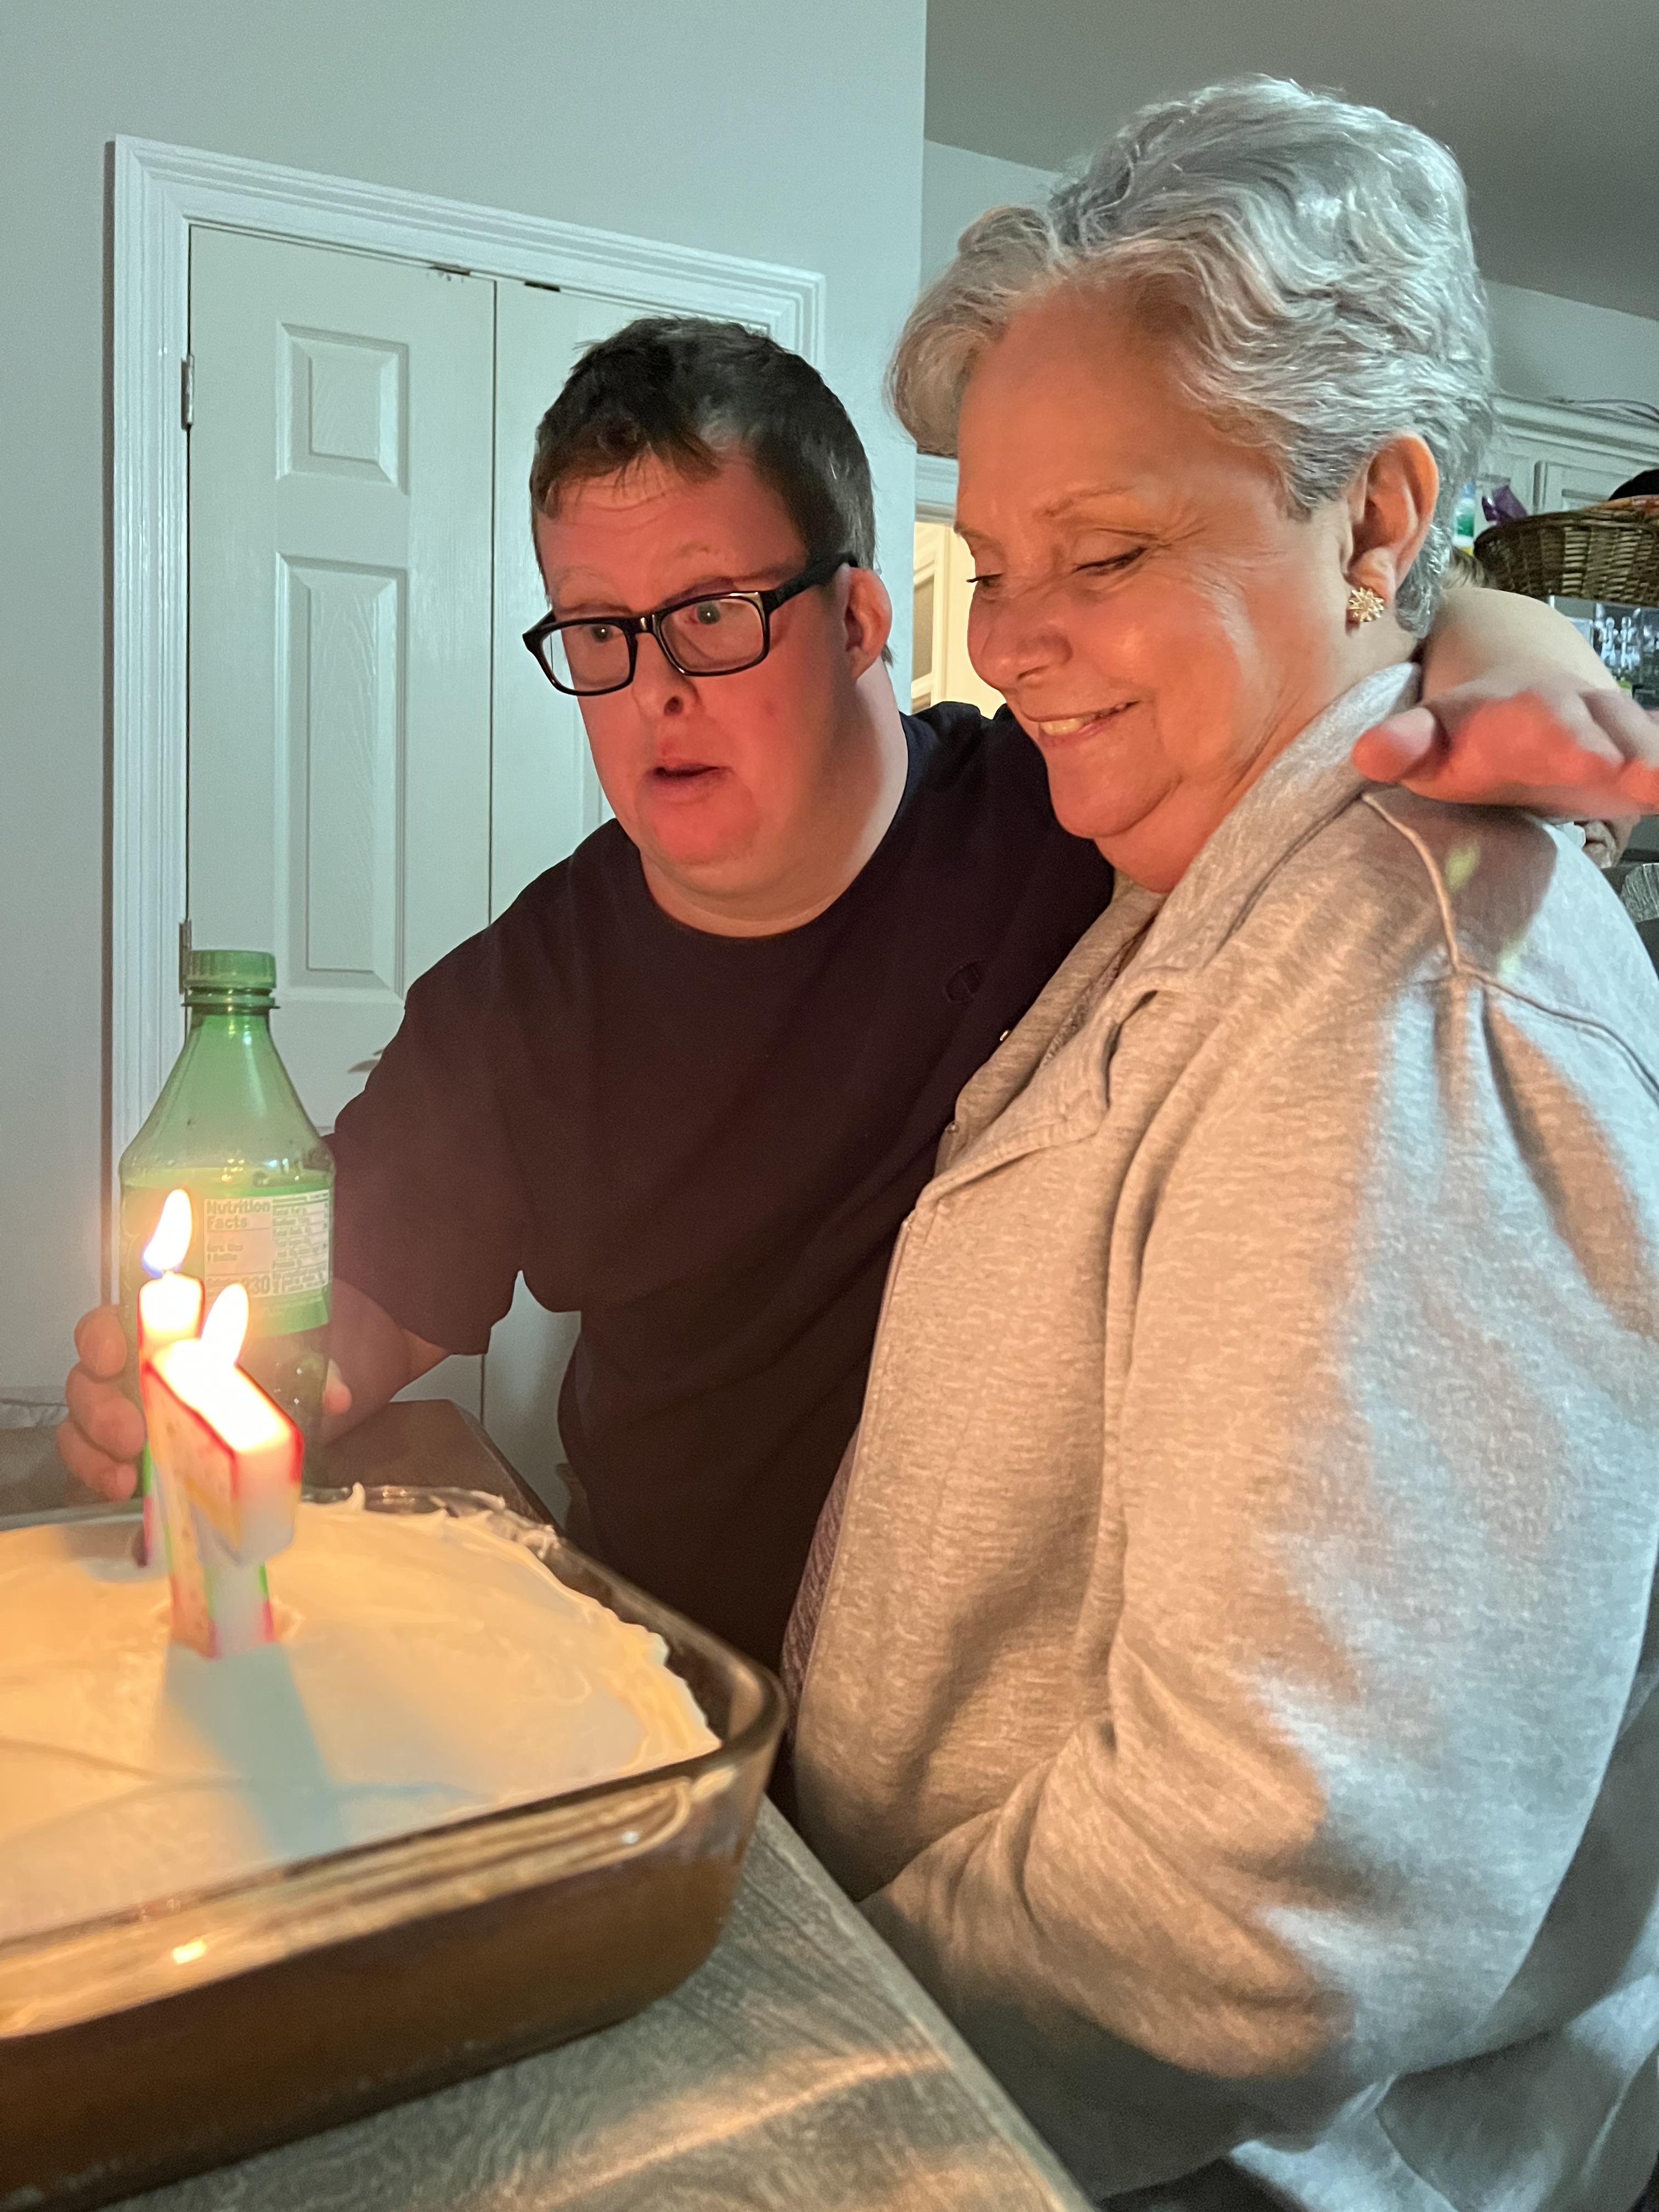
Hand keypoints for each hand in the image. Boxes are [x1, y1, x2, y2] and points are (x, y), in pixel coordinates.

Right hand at [58, 1308, 351, 1501]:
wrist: (292, 1386)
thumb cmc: (280, 1358)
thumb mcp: (300, 1356)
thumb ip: (318, 1369)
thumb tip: (338, 1395)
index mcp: (167, 1332)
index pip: (114, 1320)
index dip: (104, 1336)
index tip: (116, 1356)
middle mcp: (134, 1366)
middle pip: (88, 1376)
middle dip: (100, 1408)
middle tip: (132, 1436)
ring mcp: (125, 1409)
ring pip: (81, 1421)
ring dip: (93, 1449)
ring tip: (125, 1478)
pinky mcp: (127, 1451)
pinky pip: (93, 1459)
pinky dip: (99, 1474)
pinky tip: (123, 1490)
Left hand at [1353, 674, 1658, 822]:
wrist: (1519, 702)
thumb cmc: (1465, 740)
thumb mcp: (1428, 742)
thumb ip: (1402, 747)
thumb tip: (1368, 753)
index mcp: (1508, 713)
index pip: (1528, 719)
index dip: (1554, 738)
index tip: (1584, 762)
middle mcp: (1564, 713)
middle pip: (1586, 723)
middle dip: (1604, 747)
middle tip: (1620, 772)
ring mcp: (1603, 732)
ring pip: (1631, 736)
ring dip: (1650, 760)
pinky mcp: (1630, 757)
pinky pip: (1654, 758)